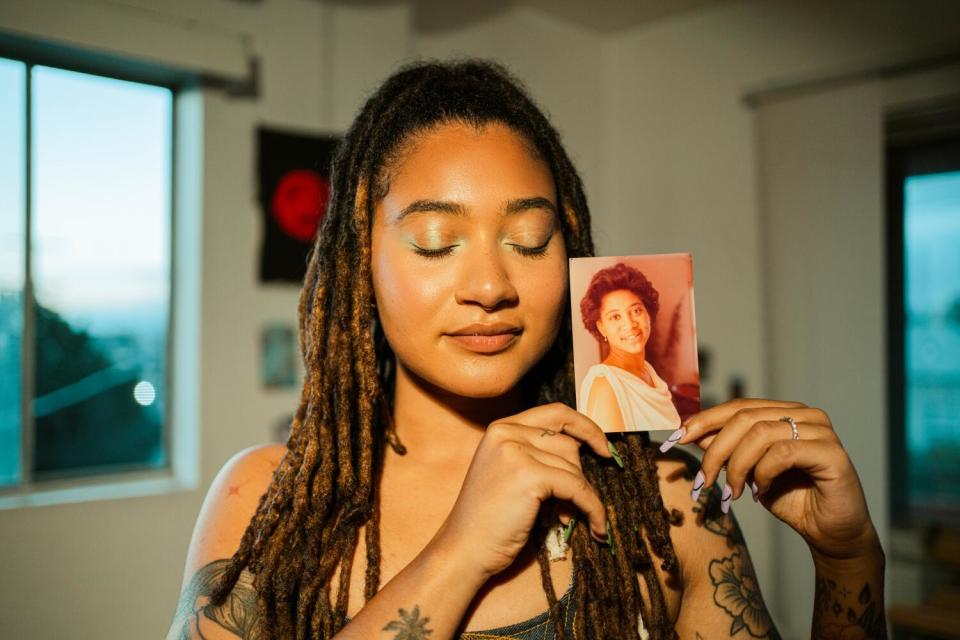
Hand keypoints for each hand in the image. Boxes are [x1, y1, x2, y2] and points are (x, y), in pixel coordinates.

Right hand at [433, 402, 613, 580]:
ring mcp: (516, 452)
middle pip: (567, 443)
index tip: (603, 447)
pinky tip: (595, 526)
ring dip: (583, 495)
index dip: (585, 426)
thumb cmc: (488, 519)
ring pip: (573, 466)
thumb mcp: (508, 473)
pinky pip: (577, 488)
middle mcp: (506, 432)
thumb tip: (586, 453)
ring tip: (571, 517)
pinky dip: (592, 508)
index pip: (555, 413)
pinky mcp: (529, 476)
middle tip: (573, 503)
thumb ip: (535, 454)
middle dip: (578, 474)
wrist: (464, 549)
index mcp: (501, 428)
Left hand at [661, 398, 878, 561]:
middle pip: (744, 417)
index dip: (703, 420)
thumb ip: (727, 449)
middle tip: (703, 481)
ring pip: (760, 433)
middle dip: (715, 450)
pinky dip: (762, 473)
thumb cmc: (791, 499)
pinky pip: (782, 452)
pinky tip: (759, 492)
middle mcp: (804, 414)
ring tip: (732, 493)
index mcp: (784, 412)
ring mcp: (820, 430)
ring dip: (737, 466)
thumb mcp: (748, 471)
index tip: (674, 439)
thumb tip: (690, 433)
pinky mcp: (832, 452)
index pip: (737, 407)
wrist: (831, 534)